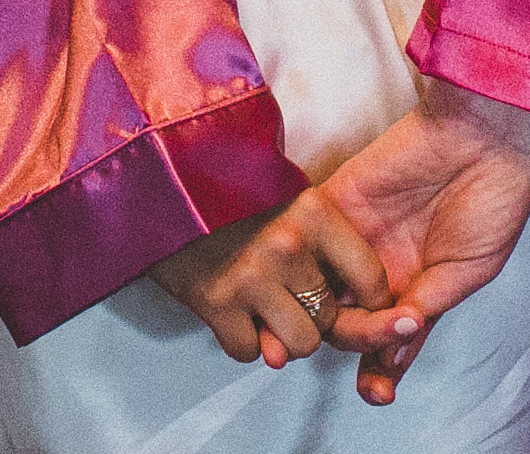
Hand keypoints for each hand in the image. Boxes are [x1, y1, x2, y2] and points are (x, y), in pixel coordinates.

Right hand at [146, 190, 389, 368]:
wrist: (157, 177)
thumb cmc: (227, 185)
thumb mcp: (284, 193)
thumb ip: (319, 244)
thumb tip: (344, 306)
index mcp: (313, 211)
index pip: (369, 275)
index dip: (372, 302)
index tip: (361, 307)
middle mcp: (287, 245)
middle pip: (332, 317)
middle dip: (316, 317)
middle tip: (292, 299)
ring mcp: (251, 276)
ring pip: (300, 344)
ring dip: (285, 338)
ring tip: (266, 312)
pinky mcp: (214, 302)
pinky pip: (250, 353)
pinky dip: (244, 342)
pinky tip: (234, 315)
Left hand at [316, 77, 529, 405]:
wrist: (485, 132)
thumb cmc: (494, 197)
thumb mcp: (469, 269)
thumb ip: (427, 307)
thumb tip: (393, 350)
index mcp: (416, 285)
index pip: (385, 337)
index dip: (379, 368)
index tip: (375, 393)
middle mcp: (380, 264)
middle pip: (347, 319)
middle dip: (354, 343)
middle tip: (375, 344)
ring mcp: (354, 235)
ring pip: (321, 287)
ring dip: (321, 314)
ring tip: (334, 328)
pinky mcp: (334, 201)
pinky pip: (303, 236)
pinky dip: (303, 262)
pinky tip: (320, 281)